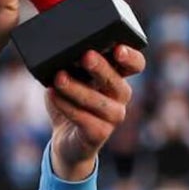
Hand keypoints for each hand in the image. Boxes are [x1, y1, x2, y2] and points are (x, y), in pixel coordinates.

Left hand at [47, 44, 145, 179]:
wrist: (66, 140)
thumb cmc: (69, 101)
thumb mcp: (70, 78)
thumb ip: (71, 65)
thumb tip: (59, 53)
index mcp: (117, 77)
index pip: (135, 64)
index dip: (131, 57)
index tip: (118, 49)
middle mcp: (120, 97)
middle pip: (117, 81)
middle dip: (101, 68)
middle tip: (86, 56)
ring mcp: (113, 117)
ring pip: (99, 102)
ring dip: (78, 88)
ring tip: (59, 78)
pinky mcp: (99, 133)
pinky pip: (84, 118)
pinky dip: (66, 105)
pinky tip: (53, 94)